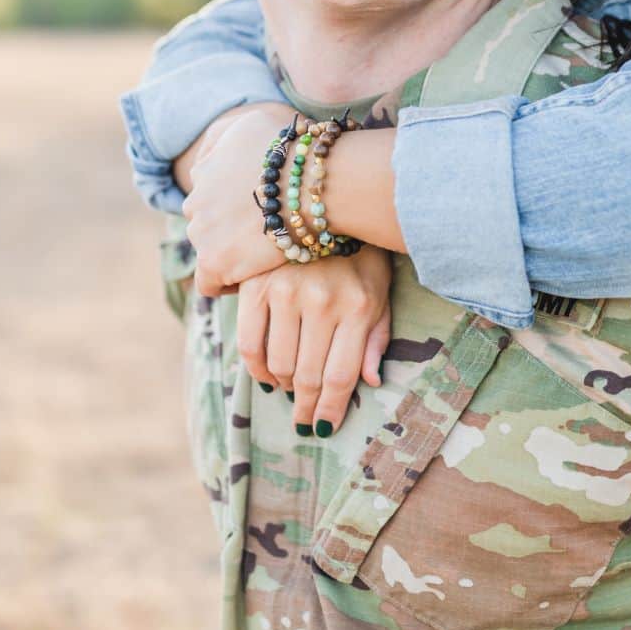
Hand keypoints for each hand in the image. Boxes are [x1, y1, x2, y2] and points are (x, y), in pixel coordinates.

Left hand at [183, 107, 297, 296]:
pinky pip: (208, 282)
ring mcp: (202, 231)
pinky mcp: (214, 260)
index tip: (256, 209)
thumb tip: (217, 154)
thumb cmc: (295, 150)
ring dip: (232, 251)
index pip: (208, 191)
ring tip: (264, 254)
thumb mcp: (253, 121)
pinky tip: (250, 277)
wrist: (311, 183)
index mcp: (205, 169)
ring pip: (209, 248)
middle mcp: (195, 199)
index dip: (232, 201)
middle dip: (230, 225)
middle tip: (265, 232)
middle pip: (207, 220)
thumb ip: (226, 135)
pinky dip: (225, 283)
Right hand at [235, 246, 393, 437]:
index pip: (341, 375)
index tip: (324, 427)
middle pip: (308, 375)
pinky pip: (249, 341)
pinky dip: (256, 366)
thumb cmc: (360, 255)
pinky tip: (266, 373)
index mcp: (358, 308)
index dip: (330, 408)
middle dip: (305, 406)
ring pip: (278, 364)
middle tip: (302, 421)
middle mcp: (322, 303)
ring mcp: (286, 293)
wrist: (324, 201)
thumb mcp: (381, 292)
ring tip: (289, 390)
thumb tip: (372, 382)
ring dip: (282, 387)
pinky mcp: (255, 285)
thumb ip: (376, 337)